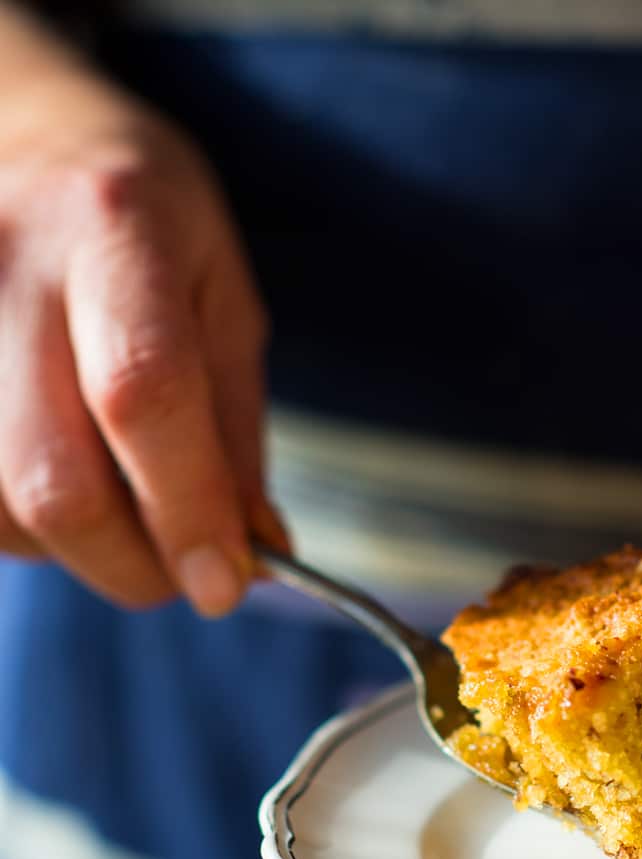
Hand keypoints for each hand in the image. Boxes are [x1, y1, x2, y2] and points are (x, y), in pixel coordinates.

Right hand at [0, 69, 286, 613]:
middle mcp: (9, 262)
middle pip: (54, 481)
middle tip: (180, 572)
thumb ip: (235, 434)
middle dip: (132, 564)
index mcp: (116, 228)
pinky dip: (20, 526)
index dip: (186, 509)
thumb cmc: (142, 224)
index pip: (143, 393)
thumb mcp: (222, 302)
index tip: (224, 585)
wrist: (17, 130)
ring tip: (114, 500)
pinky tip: (52, 480)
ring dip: (72, 548)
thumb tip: (254, 553)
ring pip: (0, 510)